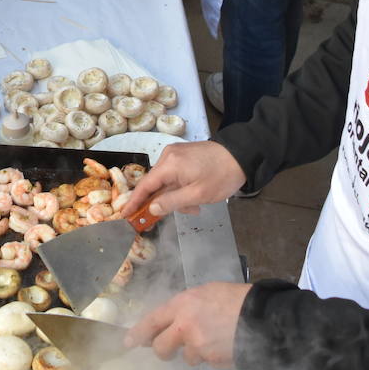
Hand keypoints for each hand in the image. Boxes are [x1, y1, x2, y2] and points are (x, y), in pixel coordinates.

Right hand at [118, 140, 246, 218]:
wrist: (243, 155)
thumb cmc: (221, 176)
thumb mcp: (197, 195)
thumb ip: (172, 202)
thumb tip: (151, 208)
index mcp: (169, 164)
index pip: (145, 185)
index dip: (134, 202)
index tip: (124, 215)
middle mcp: (168, 156)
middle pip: (156, 184)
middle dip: (166, 202)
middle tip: (185, 212)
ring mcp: (177, 154)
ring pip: (167, 181)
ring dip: (177, 197)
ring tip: (196, 206)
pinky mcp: (185, 155)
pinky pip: (175, 175)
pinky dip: (182, 188)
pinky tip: (195, 196)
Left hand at [125, 282, 250, 366]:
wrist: (263, 317)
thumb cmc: (235, 298)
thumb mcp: (206, 292)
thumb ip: (186, 306)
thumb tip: (173, 320)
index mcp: (182, 305)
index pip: (151, 321)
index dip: (138, 333)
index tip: (128, 342)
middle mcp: (185, 327)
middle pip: (161, 348)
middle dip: (163, 350)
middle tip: (170, 348)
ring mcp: (198, 347)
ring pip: (186, 357)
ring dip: (195, 352)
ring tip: (213, 337)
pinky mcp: (212, 361)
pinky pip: (205, 361)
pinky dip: (211, 356)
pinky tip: (224, 343)